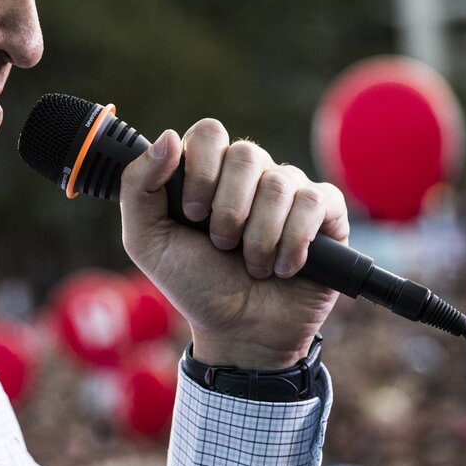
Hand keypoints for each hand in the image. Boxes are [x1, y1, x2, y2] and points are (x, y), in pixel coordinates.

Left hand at [119, 119, 348, 369]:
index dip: (201, 170)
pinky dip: (294, 242)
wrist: (240, 333)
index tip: (193, 214)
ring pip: (279, 184)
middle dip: (229, 210)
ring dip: (259, 237)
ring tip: (253, 266)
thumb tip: (169, 137)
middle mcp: (252, 175)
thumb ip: (138, 187)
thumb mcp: (147, 242)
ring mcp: (291, 191)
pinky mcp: (327, 213)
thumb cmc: (195, 285)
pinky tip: (284, 268)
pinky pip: (314, 202)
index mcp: (210, 172)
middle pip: (247, 153)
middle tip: (222, 245)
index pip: (210, 133)